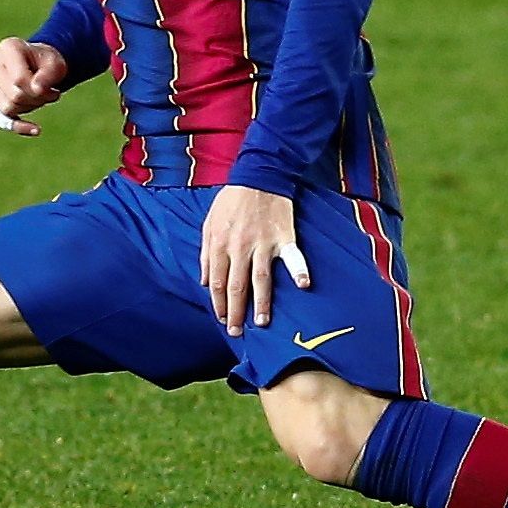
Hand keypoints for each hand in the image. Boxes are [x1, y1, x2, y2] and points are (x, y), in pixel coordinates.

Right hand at [0, 37, 70, 135]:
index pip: (19, 80)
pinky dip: (18, 126)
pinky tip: (35, 129)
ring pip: (6, 108)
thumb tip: (37, 89)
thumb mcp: (56, 65)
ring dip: (29, 109)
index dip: (39, 91)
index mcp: (8, 47)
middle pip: (14, 95)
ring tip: (40, 99)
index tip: (55, 90)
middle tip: (51, 95)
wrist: (39, 66)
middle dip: (36, 100)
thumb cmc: (47, 63)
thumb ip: (48, 74)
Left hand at [199, 183, 308, 335]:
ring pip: (261, 279)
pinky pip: (293, 257)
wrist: (258, 176)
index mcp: (219, 245)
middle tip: (236, 331)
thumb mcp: (209, 223)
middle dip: (235, 312)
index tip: (222, 319)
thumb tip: (203, 280)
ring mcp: (262, 244)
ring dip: (261, 303)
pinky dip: (299, 270)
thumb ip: (205, 253)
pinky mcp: (283, 237)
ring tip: (261, 322)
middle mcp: (240, 248)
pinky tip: (303, 285)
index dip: (218, 304)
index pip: (217, 282)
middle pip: (236, 287)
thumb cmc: (231, 201)